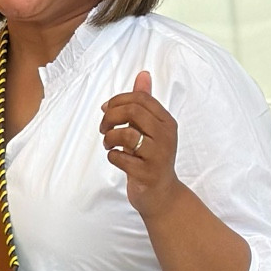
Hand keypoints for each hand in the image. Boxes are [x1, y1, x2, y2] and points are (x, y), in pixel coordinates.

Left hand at [101, 71, 179, 219]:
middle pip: (132, 111)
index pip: (141, 98)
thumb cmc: (152, 158)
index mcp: (166, 121)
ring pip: (126, 134)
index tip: (106, 110)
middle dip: (110, 117)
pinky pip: (121, 158)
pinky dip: (112, 156)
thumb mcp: (151, 128)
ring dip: (109, 138)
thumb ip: (145, 102)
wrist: (162, 195)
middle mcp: (165, 136)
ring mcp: (158, 155)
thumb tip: (143, 75)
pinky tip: (116, 158)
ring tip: (109, 144)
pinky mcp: (147, 173)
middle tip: (104, 128)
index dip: (118, 100)